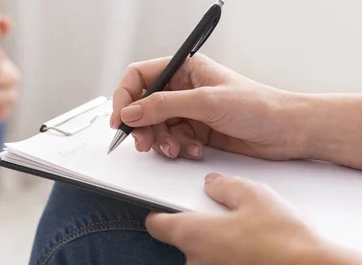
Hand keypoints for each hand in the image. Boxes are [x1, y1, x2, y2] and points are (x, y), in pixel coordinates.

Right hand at [110, 54, 308, 160]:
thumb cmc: (258, 106)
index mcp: (184, 69)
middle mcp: (182, 88)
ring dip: (161, 140)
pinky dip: (178, 148)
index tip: (120, 119)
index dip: (125, 96)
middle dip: (142, 125)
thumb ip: (164, 106)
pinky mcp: (195, 130)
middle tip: (145, 142)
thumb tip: (130, 112)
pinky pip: (171, 140)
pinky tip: (194, 149)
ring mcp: (188, 111)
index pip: (139, 77)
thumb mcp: (206, 102)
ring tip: (175, 149)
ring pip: (155, 126)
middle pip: (143, 105)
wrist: (287, 131)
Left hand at [146, 174, 359, 264]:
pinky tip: (253, 247)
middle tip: (221, 213)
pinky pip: (222, 263)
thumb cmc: (284, 239)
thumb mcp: (254, 195)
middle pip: (183, 239)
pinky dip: (231, 255)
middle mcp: (196, 260)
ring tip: (245, 231)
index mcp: (192, 234)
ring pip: (204, 254)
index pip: (156, 223)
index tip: (166, 203)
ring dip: (217, 243)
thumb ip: (226, 186)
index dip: (159, 211)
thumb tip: (213, 184)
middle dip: (198, 225)